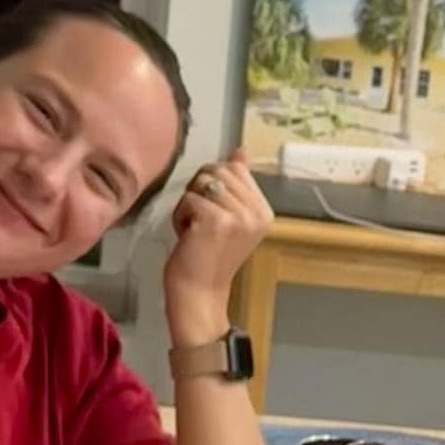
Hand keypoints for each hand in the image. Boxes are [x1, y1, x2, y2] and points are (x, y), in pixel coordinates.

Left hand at [163, 148, 271, 345]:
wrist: (199, 293)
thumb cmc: (208, 256)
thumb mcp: (229, 216)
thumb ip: (237, 182)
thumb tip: (241, 151)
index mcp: (264, 210)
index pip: (234, 168)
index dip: (213, 184)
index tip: (213, 215)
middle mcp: (256, 212)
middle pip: (217, 170)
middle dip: (199, 192)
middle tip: (201, 223)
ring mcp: (238, 216)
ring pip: (201, 182)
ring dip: (188, 204)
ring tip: (195, 230)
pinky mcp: (216, 220)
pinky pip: (189, 199)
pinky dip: (180, 216)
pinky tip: (188, 237)